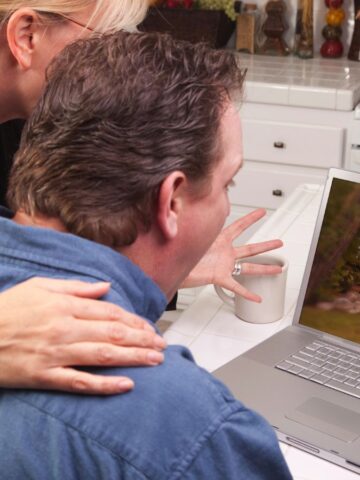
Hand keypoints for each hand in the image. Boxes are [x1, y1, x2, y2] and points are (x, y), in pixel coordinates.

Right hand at [0, 278, 165, 394]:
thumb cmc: (8, 308)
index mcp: (65, 306)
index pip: (110, 313)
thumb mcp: (40, 287)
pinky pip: (80, 382)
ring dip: (133, 358)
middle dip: (142, 340)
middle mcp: (65, 328)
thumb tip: (105, 286)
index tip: (150, 328)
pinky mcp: (45, 376)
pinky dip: (105, 385)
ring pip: (103, 356)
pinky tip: (126, 385)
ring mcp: (56, 354)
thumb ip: (76, 287)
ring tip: (156, 361)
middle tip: (163, 346)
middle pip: (113, 334)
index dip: (134, 321)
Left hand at [182, 209, 282, 301]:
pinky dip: (246, 293)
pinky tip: (256, 297)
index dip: (251, 218)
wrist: (170, 268)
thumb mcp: (190, 235)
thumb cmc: (179, 251)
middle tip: (279, 242)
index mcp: (219, 240)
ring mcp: (224, 265)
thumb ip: (194, 223)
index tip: (262, 212)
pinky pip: (236, 286)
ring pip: (248, 267)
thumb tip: (186, 206)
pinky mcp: (219, 278)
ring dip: (264, 269)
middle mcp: (224, 253)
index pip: (238, 226)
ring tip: (278, 269)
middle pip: (250, 249)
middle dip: (266, 246)